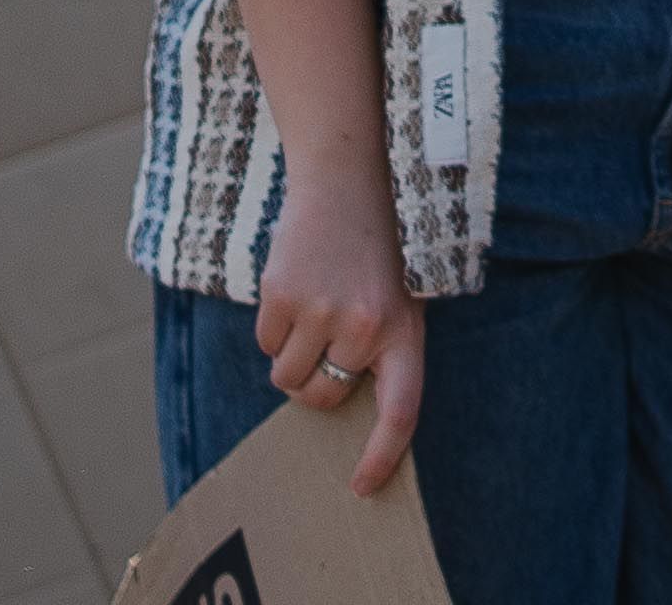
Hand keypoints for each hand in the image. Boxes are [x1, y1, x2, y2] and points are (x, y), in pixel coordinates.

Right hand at [256, 163, 423, 493]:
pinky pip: (265, 345)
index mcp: (405, 331)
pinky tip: (297, 289)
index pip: (401, 410)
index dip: (383, 454)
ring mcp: (322, 313)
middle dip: (316, 383)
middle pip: (323, 398)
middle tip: (327, 340)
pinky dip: (273, 328)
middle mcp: (367, 327)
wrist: (348, 185)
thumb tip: (341, 411)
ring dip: (291, 355)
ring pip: (287, 377)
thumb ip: (380, 353)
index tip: (362, 487)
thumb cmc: (376, 254)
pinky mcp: (283, 298)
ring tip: (316, 306)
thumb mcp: (398, 300)